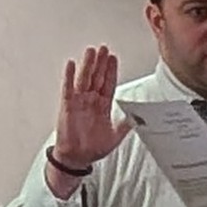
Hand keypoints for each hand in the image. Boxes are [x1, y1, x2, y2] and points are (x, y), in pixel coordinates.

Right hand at [49, 45, 126, 191]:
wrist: (77, 158)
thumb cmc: (92, 148)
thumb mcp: (115, 136)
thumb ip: (125, 125)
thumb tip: (138, 117)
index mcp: (103, 106)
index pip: (108, 84)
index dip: (111, 71)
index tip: (113, 58)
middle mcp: (91, 101)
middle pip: (97, 77)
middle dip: (101, 63)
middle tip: (104, 48)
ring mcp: (79, 102)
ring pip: (84, 79)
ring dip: (88, 65)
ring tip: (91, 51)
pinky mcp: (67, 106)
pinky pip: (68, 89)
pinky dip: (69, 76)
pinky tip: (71, 65)